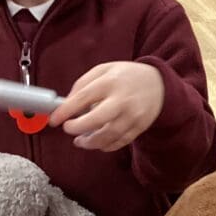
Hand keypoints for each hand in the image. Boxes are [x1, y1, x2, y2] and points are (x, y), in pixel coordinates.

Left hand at [49, 61, 164, 151]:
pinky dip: (105, 146)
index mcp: (110, 82)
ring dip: (90, 142)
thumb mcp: (104, 69)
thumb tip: (66, 103)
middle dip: (77, 128)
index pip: (83, 97)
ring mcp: (133, 115)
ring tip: (80, 141)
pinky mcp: (139, 127)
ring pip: (107, 136)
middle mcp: (122, 99)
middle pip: (95, 120)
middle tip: (68, 129)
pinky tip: (97, 143)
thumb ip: (83, 83)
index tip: (54, 119)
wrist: (160, 85)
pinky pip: (119, 142)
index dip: (65, 111)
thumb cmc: (127, 76)